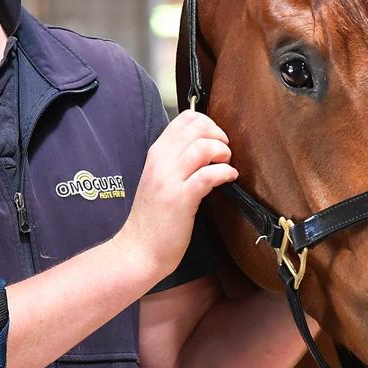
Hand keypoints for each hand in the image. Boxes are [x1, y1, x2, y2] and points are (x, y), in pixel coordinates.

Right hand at [116, 110, 237, 279]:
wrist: (138, 249)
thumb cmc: (154, 217)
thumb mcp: (160, 179)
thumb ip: (177, 160)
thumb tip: (204, 146)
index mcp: (156, 153)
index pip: (185, 118)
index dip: (208, 123)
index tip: (215, 140)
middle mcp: (161, 161)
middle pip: (196, 126)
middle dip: (218, 134)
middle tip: (223, 153)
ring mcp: (169, 179)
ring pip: (203, 146)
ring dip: (223, 152)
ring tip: (226, 165)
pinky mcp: (181, 199)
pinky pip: (208, 175)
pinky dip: (225, 172)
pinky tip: (229, 178)